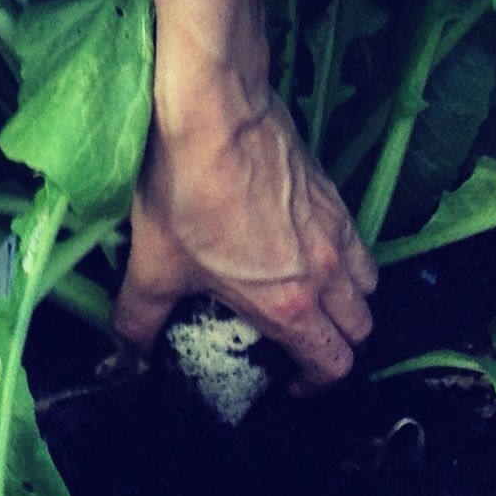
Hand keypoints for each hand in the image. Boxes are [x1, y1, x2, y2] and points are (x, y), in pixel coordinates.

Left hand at [113, 0, 378, 389]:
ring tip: (310, 299)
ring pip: (367, 284)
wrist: (214, 110)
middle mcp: (327, 271)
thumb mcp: (151, 266)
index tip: (290, 384)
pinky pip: (357, 242)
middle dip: (336, 346)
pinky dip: (344, 259)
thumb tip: (128, 351)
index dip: (316, 385)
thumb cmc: (184, 189)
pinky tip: (306, 247)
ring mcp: (336, 229)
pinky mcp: (333, 193)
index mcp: (289, 303)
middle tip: (300, 346)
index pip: (333, 364)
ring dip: (348, 303)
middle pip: (360, 328)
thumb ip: (139, 320)